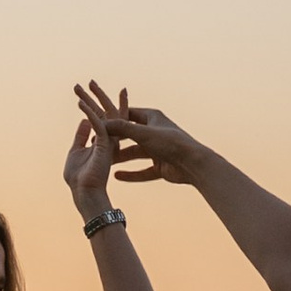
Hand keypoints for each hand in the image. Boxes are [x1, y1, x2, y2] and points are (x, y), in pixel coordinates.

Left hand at [66, 83, 116, 217]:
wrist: (84, 192)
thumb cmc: (79, 177)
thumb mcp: (76, 152)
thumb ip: (81, 136)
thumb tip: (84, 121)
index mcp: (104, 141)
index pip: (104, 118)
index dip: (98, 104)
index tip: (90, 90)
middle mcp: (109, 139)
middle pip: (106, 112)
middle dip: (97, 96)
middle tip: (87, 81)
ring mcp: (109, 141)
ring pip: (105, 114)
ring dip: (93, 98)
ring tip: (85, 83)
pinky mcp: (105, 144)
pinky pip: (97, 123)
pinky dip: (88, 112)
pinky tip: (80, 103)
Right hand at [94, 88, 209, 186]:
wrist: (193, 163)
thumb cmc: (171, 142)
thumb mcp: (142, 133)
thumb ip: (121, 128)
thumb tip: (100, 123)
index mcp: (152, 118)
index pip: (128, 114)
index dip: (113, 118)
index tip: (97, 123)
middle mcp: (154, 132)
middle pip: (129, 136)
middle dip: (114, 141)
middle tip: (96, 146)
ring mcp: (158, 150)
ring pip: (134, 154)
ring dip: (121, 158)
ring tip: (103, 163)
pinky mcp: (160, 167)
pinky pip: (142, 171)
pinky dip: (131, 174)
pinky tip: (117, 176)